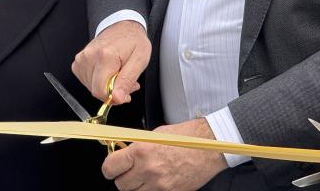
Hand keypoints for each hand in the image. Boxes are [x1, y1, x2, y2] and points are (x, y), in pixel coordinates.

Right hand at [72, 20, 150, 102]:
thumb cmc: (133, 41)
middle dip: (112, 92)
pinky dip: (96, 81)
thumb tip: (117, 98)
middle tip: (124, 80)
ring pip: (90, 87)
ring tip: (117, 73)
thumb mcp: (140, 60)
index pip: (101, 91)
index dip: (114, 97)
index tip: (125, 93)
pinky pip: (85, 81)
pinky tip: (106, 72)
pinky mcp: (79, 61)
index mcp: (105, 56)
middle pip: (95, 90)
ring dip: (105, 86)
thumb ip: (127, 81)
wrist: (124, 26)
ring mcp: (82, 58)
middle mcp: (90, 56)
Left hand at [101, 118, 226, 190]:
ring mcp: (159, 185)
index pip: (110, 167)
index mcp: (142, 151)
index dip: (110, 167)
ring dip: (136, 186)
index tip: (112, 166)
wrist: (210, 147)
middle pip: (120, 185)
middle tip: (130, 170)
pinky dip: (151, 190)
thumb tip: (124, 152)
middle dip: (123, 177)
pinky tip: (157, 181)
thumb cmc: (187, 137)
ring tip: (144, 176)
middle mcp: (148, 170)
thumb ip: (138, 145)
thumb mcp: (156, 134)